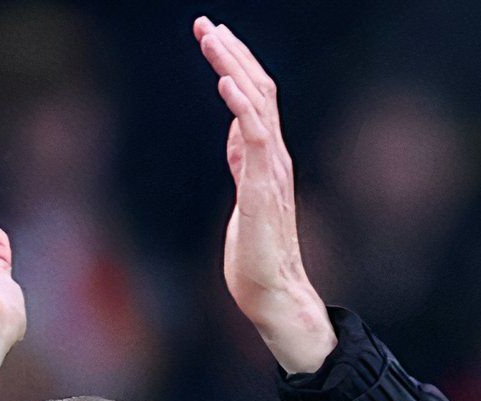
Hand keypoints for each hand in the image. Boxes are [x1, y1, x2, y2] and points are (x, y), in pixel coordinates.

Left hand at [193, 17, 335, 373]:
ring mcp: (272, 171)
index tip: (213, 36)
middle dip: (231, 53)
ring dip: (233, 68)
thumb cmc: (257, 255)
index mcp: (268, 157)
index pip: (256, 97)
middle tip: (205, 23)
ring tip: (211, 38)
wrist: (274, 294)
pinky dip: (241, 107)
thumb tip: (237, 132)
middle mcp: (275, 157)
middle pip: (258, 90)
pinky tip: (225, 85)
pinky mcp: (262, 190)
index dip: (236, 64)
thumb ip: (243, 162)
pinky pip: (256, 138)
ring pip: (257, 104)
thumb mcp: (245, 196)